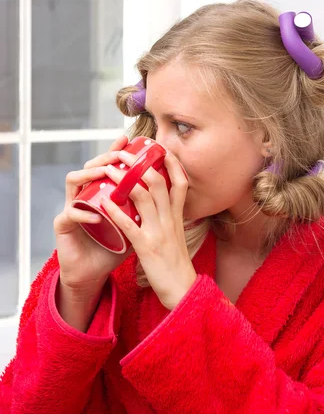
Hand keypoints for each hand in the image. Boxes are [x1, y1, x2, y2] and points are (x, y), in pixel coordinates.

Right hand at [53, 135, 133, 292]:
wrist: (93, 274)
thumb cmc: (113, 249)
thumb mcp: (134, 227)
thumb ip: (145, 210)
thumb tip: (169, 194)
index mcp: (101, 194)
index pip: (107, 167)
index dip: (115, 151)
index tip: (128, 139)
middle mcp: (85, 196)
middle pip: (89, 167)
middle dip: (103, 158)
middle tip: (116, 155)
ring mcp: (71, 208)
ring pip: (73, 181)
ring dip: (90, 176)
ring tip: (105, 175)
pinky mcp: (63, 226)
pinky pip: (70, 213)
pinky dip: (84, 213)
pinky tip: (98, 215)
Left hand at [101, 149, 196, 309]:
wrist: (183, 291)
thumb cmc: (177, 266)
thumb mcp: (177, 237)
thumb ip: (170, 220)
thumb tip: (163, 207)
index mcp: (177, 217)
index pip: (180, 183)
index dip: (172, 164)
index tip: (161, 149)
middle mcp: (169, 219)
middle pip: (158, 182)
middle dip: (140, 163)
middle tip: (123, 153)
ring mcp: (158, 232)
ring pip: (143, 196)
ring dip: (124, 179)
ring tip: (109, 169)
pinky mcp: (146, 247)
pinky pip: (129, 225)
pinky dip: (115, 212)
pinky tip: (103, 203)